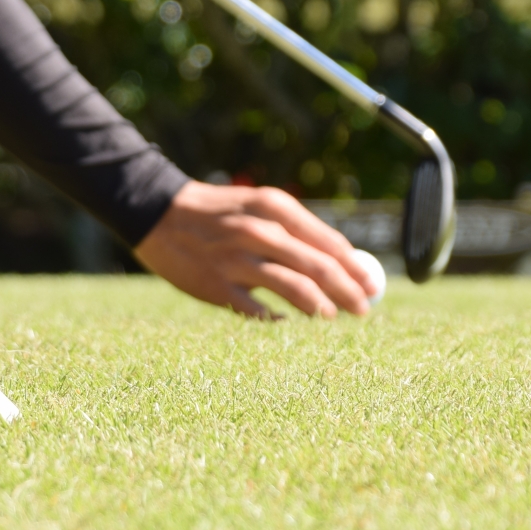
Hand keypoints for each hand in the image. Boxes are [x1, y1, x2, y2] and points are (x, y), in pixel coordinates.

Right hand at [133, 181, 378, 319]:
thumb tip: (343, 261)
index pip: (327, 241)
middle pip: (317, 267)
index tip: (370, 284)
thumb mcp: (259, 207)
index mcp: (274, 208)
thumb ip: (296, 231)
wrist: (160, 215)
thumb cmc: (220, 215)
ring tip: (331, 316)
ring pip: (292, 288)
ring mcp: (237, 259)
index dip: (353, 267)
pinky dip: (275, 318)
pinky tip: (284, 322)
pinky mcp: (217, 285)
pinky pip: (256, 309)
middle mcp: (259, 231)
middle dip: (347, 290)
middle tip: (364, 309)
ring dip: (318, 306)